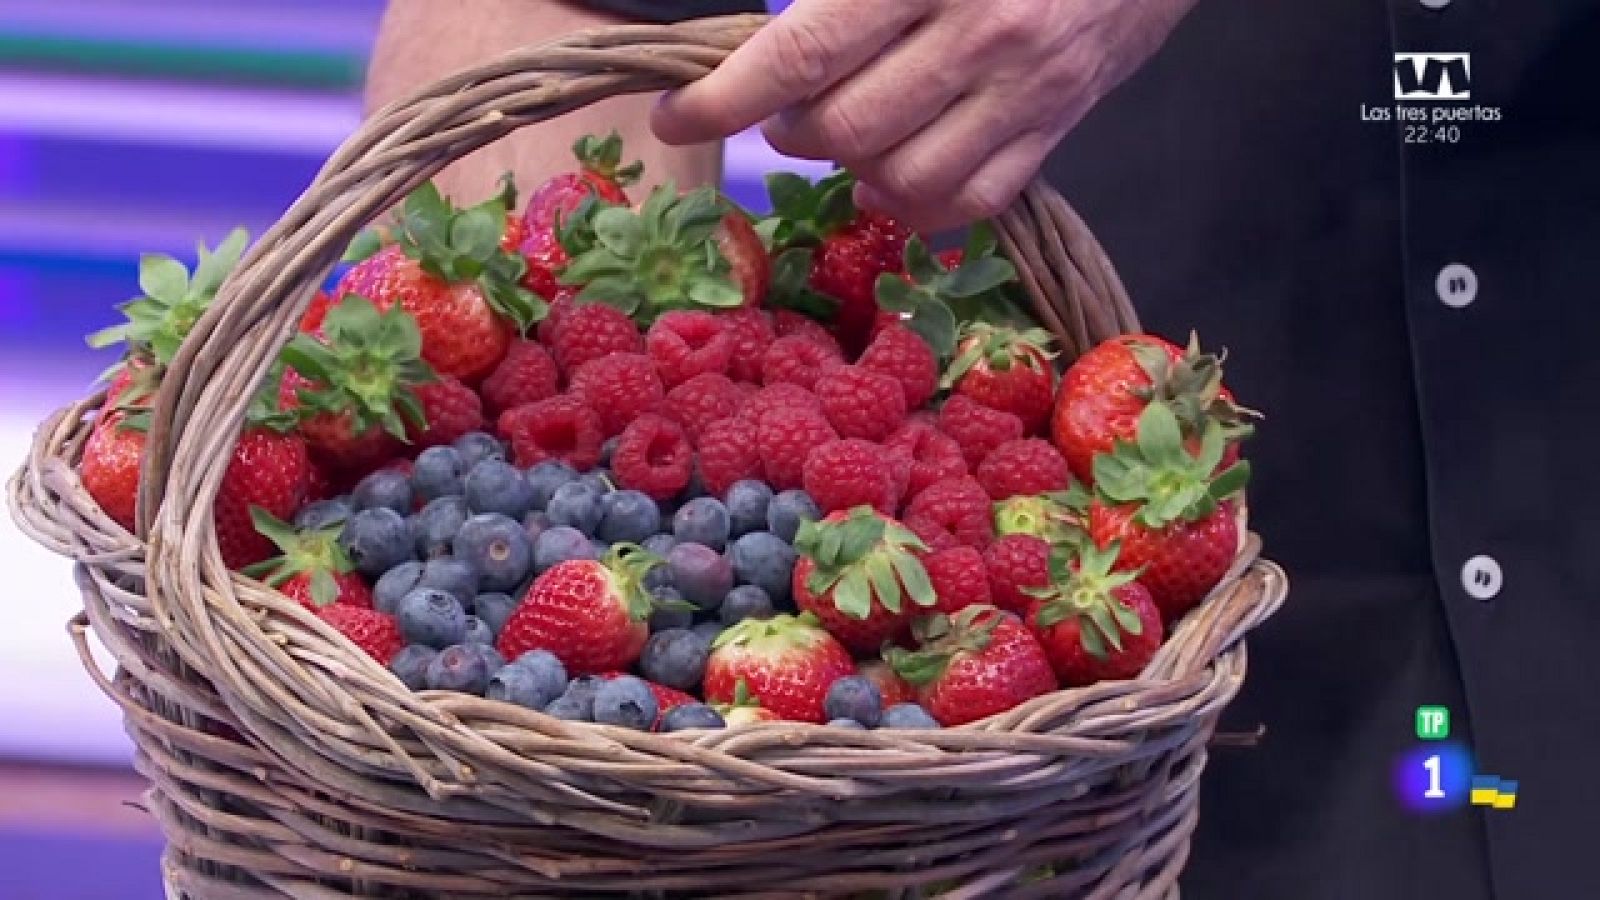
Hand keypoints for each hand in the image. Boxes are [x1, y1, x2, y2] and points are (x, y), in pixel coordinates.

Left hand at [653, 0, 1195, 231]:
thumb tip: (763, 26)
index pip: (802, 52)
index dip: (725, 95)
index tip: (676, 116)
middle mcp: (979, 36)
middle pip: (846, 128)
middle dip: (788, 131)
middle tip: (779, 112)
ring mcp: (1025, 91)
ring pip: (905, 179)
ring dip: (851, 171)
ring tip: (840, 139)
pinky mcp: (1058, 126)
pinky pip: (972, 203)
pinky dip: (918, 207)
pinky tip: (896, 180)